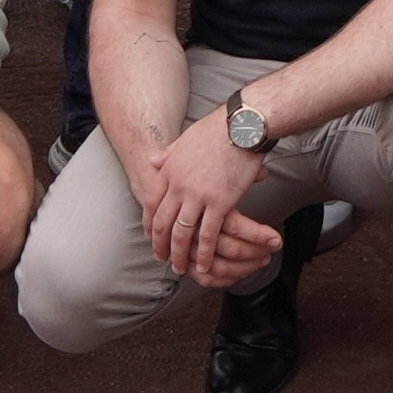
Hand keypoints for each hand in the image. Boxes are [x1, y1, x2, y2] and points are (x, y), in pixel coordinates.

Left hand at [146, 111, 280, 287]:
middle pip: (163, 223)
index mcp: (169, 170)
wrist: (242, 125)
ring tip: (181, 267)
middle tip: (161, 259)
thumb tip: (152, 160)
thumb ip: (168, 154)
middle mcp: (179, 185)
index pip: (152, 204)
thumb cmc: (217, 129)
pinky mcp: (220, 203)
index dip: (150, 224)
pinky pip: (208, 234)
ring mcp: (198, 196)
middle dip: (160, 245)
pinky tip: (204, 264)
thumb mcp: (185, 139)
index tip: (151, 237)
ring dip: (180, 254)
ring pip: (182, 233)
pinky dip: (204, 253)